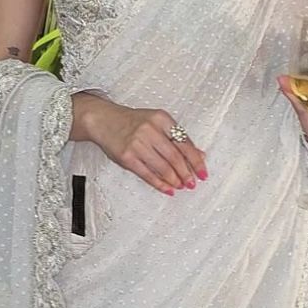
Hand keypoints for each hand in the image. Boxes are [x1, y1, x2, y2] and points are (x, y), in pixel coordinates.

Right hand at [76, 94, 207, 195]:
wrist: (104, 120)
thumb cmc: (133, 122)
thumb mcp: (157, 123)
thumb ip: (177, 137)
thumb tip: (199, 155)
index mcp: (162, 118)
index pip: (184, 142)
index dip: (196, 160)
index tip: (203, 172)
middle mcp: (150, 129)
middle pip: (175, 157)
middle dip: (187, 173)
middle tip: (192, 183)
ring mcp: (137, 143)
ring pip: (163, 167)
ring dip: (175, 180)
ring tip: (181, 186)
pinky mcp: (127, 157)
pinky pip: (148, 174)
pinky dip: (160, 184)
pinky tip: (168, 189)